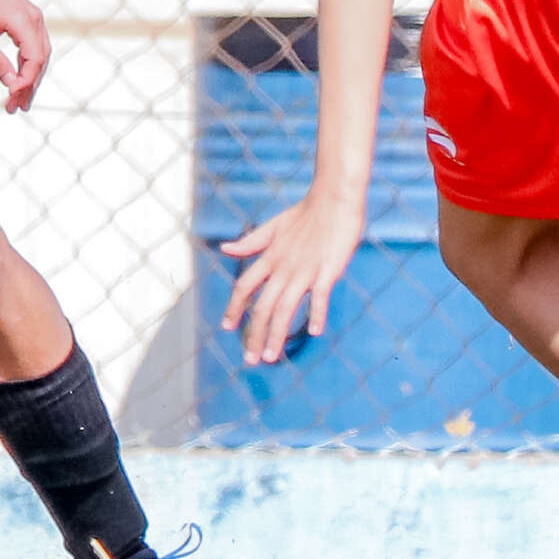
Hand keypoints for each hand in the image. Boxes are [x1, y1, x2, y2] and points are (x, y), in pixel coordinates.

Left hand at [0, 0, 50, 113]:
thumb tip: (10, 83)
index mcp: (22, 21)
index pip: (33, 60)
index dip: (25, 83)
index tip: (11, 99)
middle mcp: (35, 19)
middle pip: (41, 61)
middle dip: (29, 87)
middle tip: (14, 108)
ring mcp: (35, 18)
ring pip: (41, 56)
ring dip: (31, 79)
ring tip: (18, 101)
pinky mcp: (30, 19)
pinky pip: (35, 47)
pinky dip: (29, 66)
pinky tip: (19, 81)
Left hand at [220, 191, 365, 365]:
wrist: (333, 199)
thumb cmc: (306, 213)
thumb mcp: (273, 227)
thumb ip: (250, 242)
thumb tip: (225, 249)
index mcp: (270, 257)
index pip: (244, 287)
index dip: (234, 308)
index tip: (227, 328)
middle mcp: (283, 267)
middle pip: (262, 306)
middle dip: (253, 335)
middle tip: (249, 359)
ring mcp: (305, 270)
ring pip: (285, 308)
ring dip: (276, 334)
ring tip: (270, 356)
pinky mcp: (327, 271)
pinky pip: (319, 296)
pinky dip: (317, 313)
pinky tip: (315, 332)